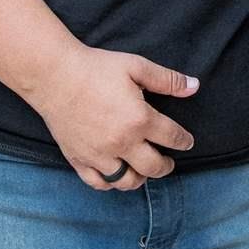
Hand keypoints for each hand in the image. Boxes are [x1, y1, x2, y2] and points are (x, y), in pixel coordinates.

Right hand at [34, 46, 197, 189]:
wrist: (54, 75)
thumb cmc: (95, 67)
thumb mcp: (136, 66)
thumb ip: (167, 79)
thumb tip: (194, 86)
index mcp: (140, 120)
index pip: (172, 138)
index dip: (183, 141)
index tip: (187, 142)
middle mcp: (122, 143)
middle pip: (153, 167)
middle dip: (166, 166)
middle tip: (168, 162)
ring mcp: (99, 154)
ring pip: (127, 181)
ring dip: (140, 178)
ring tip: (142, 171)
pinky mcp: (79, 158)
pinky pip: (98, 182)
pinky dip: (110, 182)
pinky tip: (115, 174)